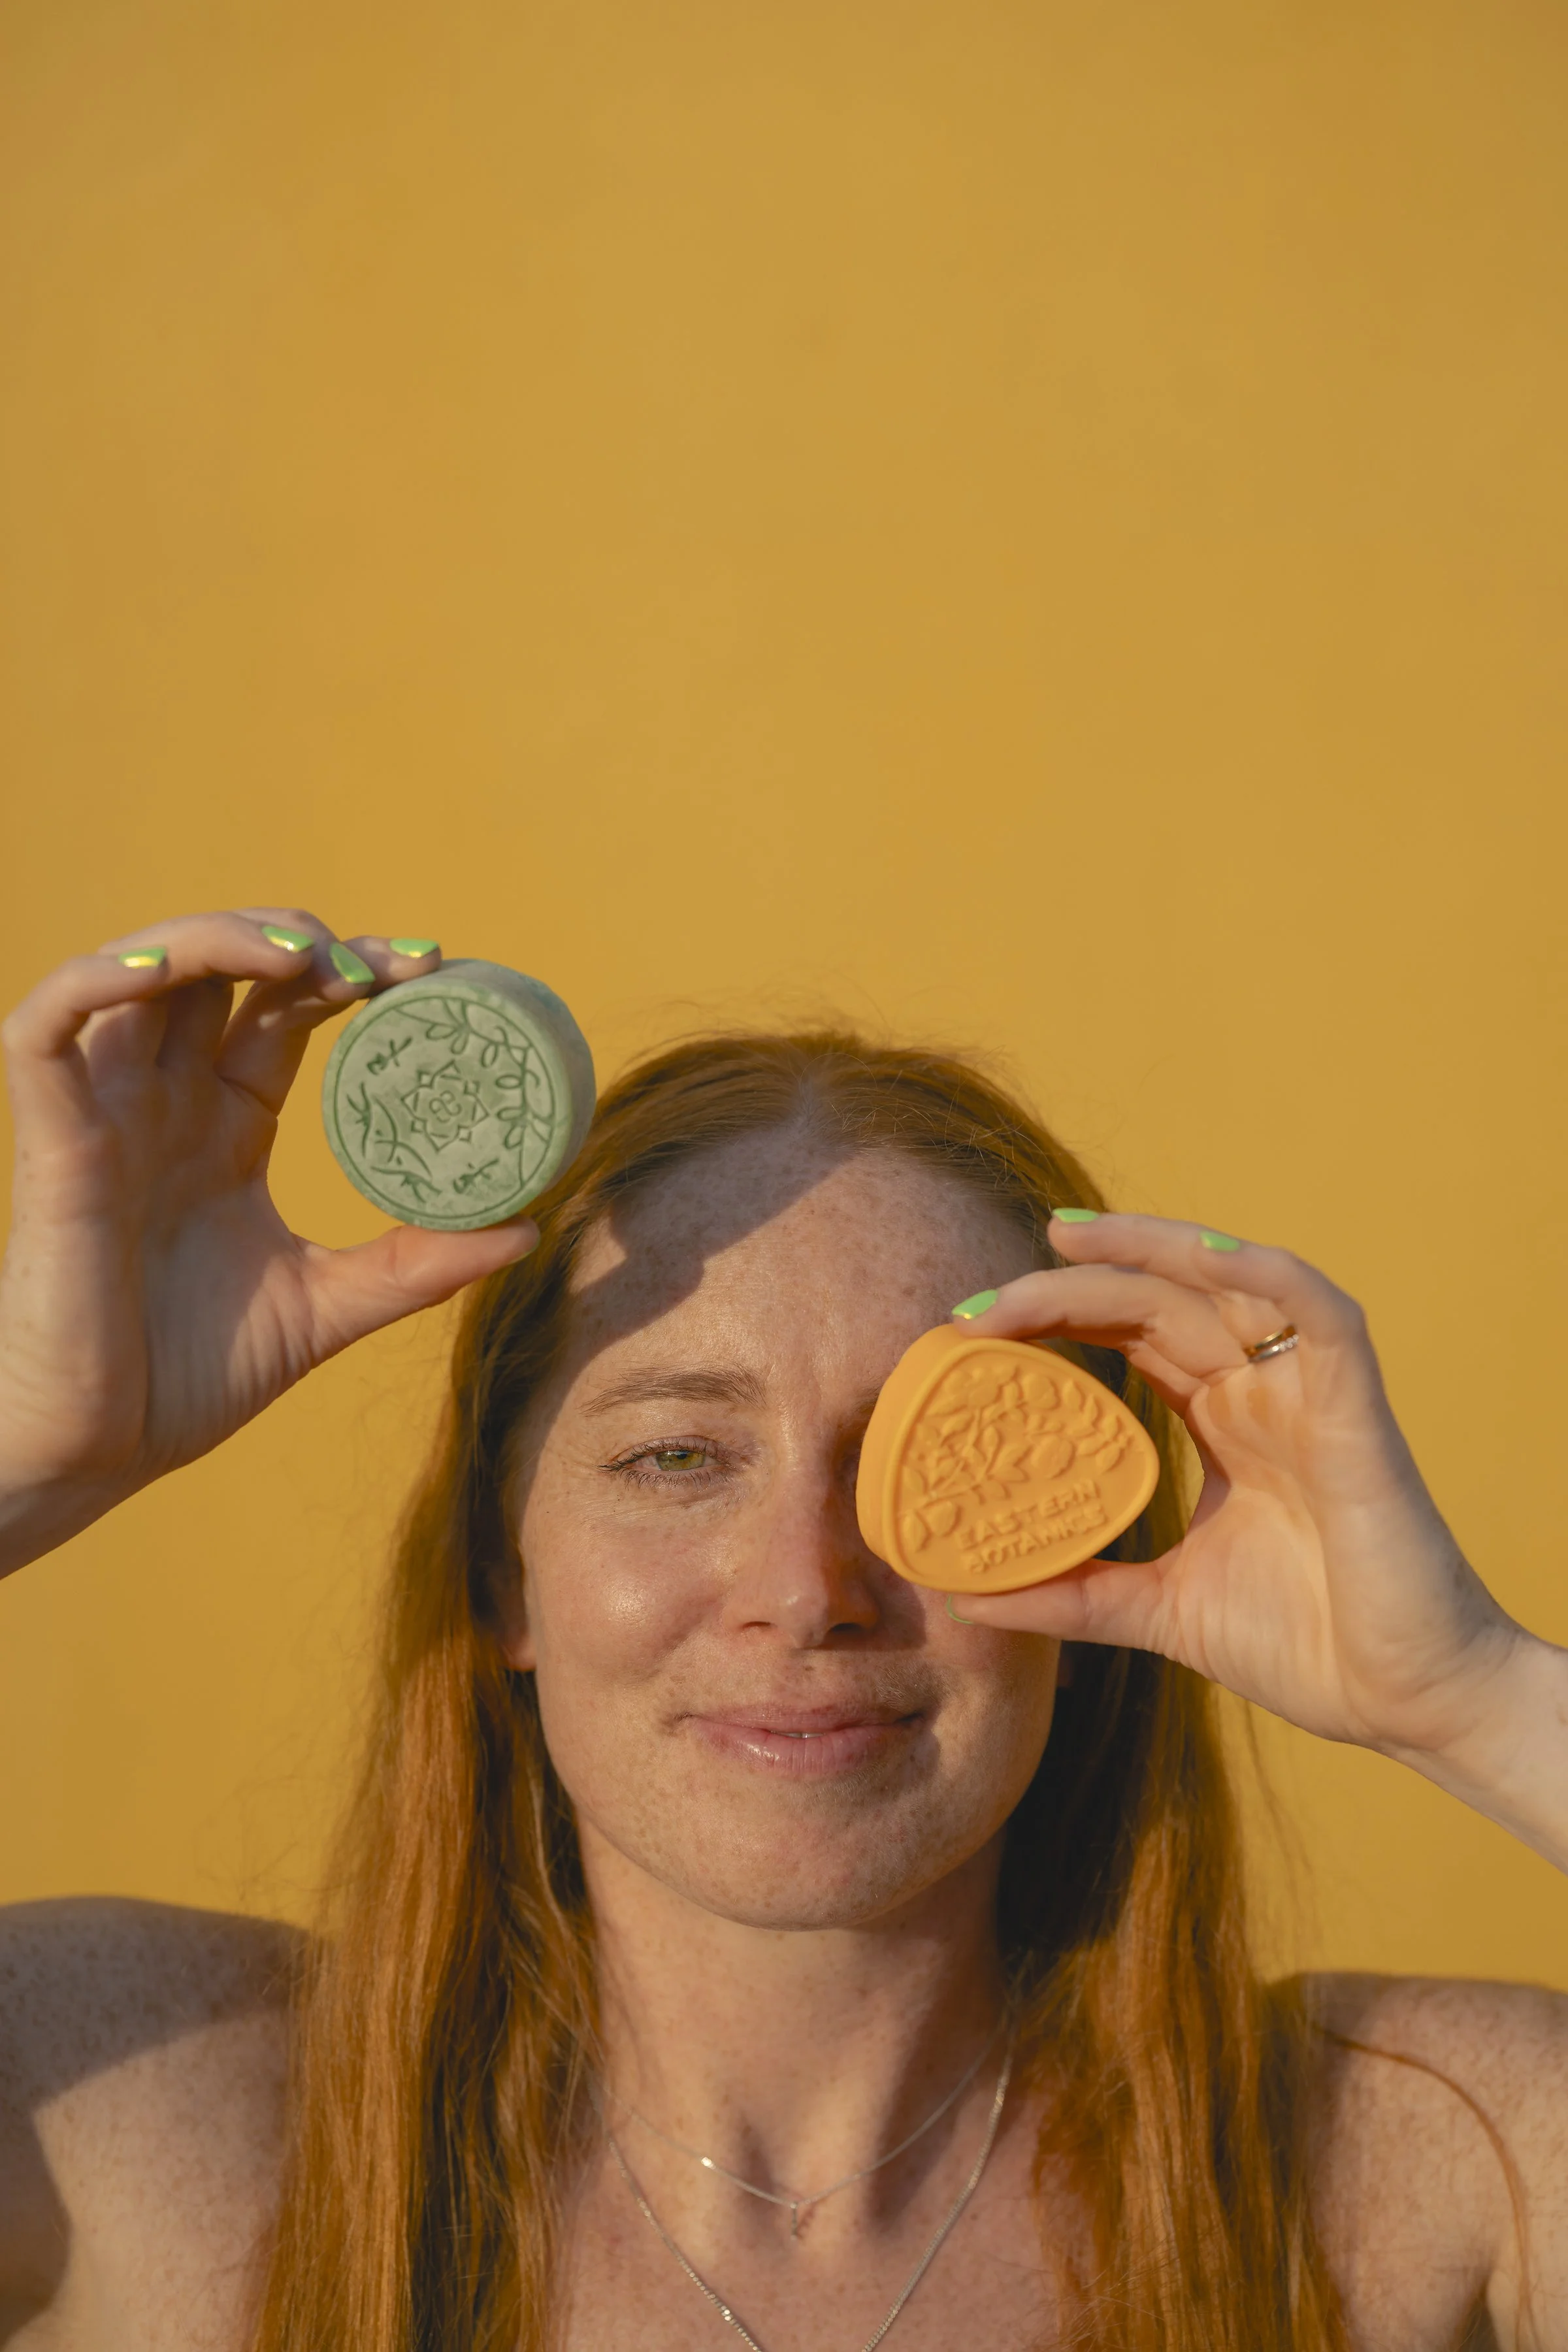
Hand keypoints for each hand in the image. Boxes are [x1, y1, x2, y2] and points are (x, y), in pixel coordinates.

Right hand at [0, 910, 536, 1570]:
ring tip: (302, 955)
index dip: (349, 973)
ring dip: (221, 936)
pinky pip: (46, 1027)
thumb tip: (528, 1229)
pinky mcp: (51, 1141)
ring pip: (143, 971)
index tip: (433, 968)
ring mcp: (105, 1113)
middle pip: (224, 969)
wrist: (97, 1453)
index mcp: (225, 1127)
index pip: (284, 1010)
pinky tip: (168, 967)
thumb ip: (419, 1264)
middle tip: (390, 966)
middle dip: (304, 942)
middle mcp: (165, 1102)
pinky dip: (100, 976)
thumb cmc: (188, 1382)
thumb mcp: (332, 1306)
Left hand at [949, 1213, 1530, 1773]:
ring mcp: (1307, 1392)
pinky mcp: (1356, 1408)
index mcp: (1220, 1421)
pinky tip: (1203, 1257)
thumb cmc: (1308, 1648)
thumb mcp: (1159, 1611)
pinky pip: (1319, 1311)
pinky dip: (1264, 1271)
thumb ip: (1071, 1593)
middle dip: (1066, 1287)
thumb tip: (960, 1592)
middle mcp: (1259, 1390)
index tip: (965, 1333)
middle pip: (1154, 1300)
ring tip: (1060, 1239)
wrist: (1410, 1705)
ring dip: (1142, 1250)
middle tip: (975, 1308)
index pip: (1125, 1337)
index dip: (1052, 1320)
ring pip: (1223, 1280)